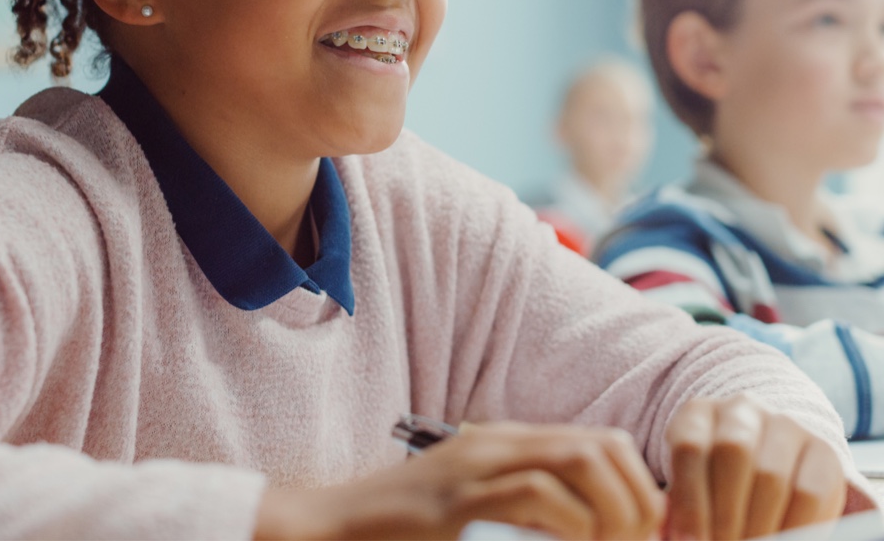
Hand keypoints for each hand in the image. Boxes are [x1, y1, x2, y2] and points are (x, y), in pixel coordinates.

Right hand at [255, 420, 664, 539]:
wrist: (332, 529)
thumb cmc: (404, 532)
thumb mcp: (475, 512)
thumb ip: (525, 513)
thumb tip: (590, 533)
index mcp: (505, 445)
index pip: (603, 443)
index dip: (640, 490)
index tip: (641, 538)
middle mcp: (497, 445)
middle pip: (602, 446)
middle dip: (638, 501)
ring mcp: (476, 467)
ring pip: (579, 459)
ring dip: (612, 512)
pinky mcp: (458, 501)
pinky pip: (535, 494)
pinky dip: (570, 524)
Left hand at [665, 394, 846, 539]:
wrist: (766, 474)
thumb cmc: (714, 487)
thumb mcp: (691, 488)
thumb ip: (681, 507)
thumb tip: (676, 537)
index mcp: (698, 413)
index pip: (690, 447)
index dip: (690, 501)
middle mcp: (741, 410)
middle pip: (733, 452)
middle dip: (725, 512)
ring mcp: (785, 425)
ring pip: (771, 474)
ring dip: (758, 523)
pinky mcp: (823, 450)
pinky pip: (809, 492)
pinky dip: (793, 526)